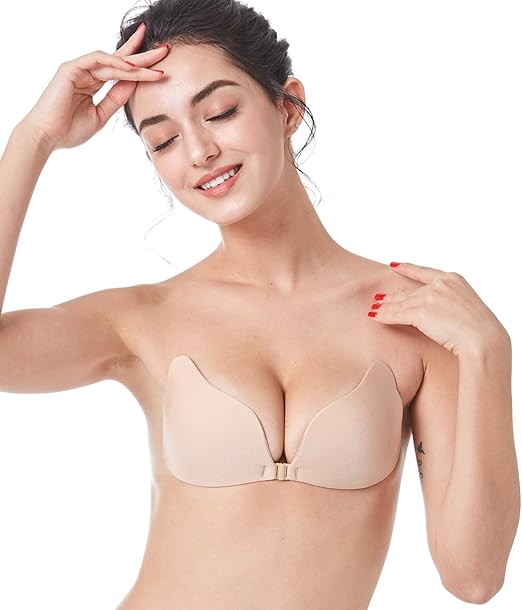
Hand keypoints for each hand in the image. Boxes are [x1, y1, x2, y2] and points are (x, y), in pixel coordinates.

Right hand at [21, 23, 167, 151]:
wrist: (47, 137)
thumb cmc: (70, 130)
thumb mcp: (101, 114)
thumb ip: (116, 98)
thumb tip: (136, 83)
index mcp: (93, 83)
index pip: (120, 70)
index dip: (140, 65)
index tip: (161, 64)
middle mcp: (87, 73)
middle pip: (120, 60)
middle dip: (143, 55)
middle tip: (165, 49)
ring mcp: (79, 69)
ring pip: (113, 61)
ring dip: (136, 62)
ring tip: (157, 63)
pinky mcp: (71, 68)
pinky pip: (97, 59)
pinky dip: (115, 62)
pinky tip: (132, 67)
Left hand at [369, 262, 509, 357]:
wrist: (482, 339)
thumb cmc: (480, 329)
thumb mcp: (466, 307)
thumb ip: (450, 302)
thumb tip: (438, 310)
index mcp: (452, 279)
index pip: (423, 272)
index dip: (406, 269)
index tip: (393, 265)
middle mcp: (439, 285)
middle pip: (409, 291)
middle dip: (392, 297)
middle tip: (379, 299)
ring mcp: (429, 297)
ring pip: (400, 303)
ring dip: (385, 307)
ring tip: (374, 309)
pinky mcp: (420, 313)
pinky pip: (396, 314)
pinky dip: (384, 316)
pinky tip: (375, 317)